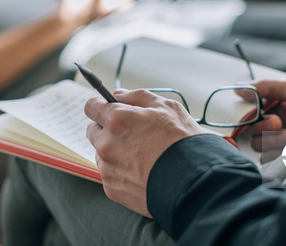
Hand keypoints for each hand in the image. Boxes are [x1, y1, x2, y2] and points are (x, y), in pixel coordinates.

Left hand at [85, 89, 204, 217]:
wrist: (194, 183)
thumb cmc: (183, 142)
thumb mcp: (167, 107)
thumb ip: (137, 97)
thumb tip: (118, 95)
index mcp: (117, 120)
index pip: (91, 106)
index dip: (100, 106)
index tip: (107, 109)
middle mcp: (107, 144)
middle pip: (93, 131)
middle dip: (107, 129)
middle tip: (130, 133)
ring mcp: (108, 169)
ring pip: (101, 154)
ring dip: (113, 151)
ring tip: (140, 155)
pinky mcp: (112, 189)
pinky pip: (109, 175)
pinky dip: (120, 172)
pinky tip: (141, 171)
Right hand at [237, 79, 285, 162]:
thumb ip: (266, 87)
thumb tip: (239, 88)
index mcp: (278, 107)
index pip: (250, 113)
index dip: (251, 115)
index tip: (263, 113)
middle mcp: (277, 126)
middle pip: (250, 130)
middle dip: (264, 128)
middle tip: (280, 124)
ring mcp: (281, 145)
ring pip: (258, 146)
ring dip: (273, 143)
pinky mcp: (285, 162)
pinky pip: (268, 162)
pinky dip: (278, 157)